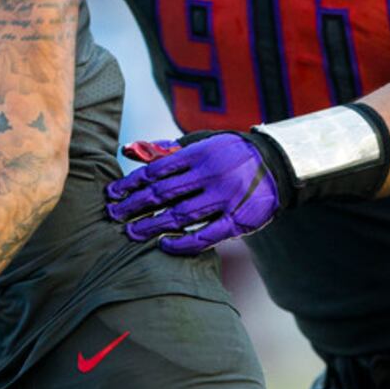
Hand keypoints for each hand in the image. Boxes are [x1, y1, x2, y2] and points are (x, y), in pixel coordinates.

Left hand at [105, 131, 283, 253]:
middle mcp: (210, 175)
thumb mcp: (200, 143)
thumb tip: (126, 150)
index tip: (112, 194)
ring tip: (131, 233)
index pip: (156, 170)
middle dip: (134, 206)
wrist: (277, 164)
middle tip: (113, 216)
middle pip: (163, 194)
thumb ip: (164, 149)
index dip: (131, 183)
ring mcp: (225, 198)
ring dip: (152, 226)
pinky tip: (163, 245)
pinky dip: (182, 243)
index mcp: (198, 154)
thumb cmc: (228, 154)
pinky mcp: (238, 220)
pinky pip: (206, 236)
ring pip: (180, 215)